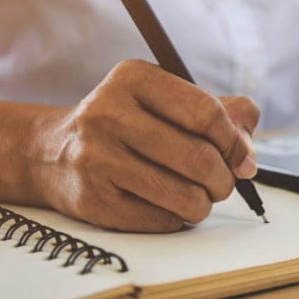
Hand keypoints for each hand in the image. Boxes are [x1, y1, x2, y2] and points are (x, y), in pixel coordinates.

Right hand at [33, 60, 259, 231]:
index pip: (205, 112)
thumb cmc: (124, 124)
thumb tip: (248, 154)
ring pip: (184, 196)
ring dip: (204, 203)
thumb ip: (217, 113)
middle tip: (222, 183)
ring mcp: (96, 158)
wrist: (50, 153)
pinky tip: (166, 205)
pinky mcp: (93, 200)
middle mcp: (108, 113)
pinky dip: (176, 218)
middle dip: (224, 179)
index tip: (242, 158)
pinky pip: (161, 220)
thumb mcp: (162, 100)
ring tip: (198, 196)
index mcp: (132, 78)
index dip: (234, 141)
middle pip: (199, 158)